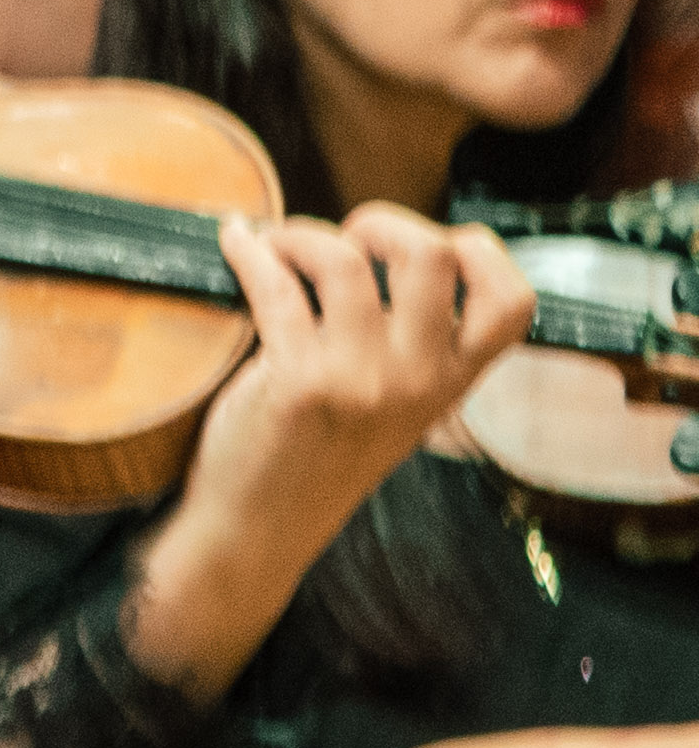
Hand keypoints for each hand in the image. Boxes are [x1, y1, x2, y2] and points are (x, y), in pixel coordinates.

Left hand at [123, 204, 533, 699]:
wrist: (263, 526)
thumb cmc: (319, 449)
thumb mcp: (393, 402)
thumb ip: (407, 342)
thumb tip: (384, 244)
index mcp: (452, 383)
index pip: (514, 302)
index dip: (477, 249)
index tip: (423, 240)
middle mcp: (420, 382)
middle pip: (433, 256)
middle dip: (381, 221)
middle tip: (342, 239)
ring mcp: (362, 383)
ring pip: (345, 260)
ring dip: (299, 234)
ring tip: (275, 245)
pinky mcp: (298, 383)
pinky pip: (274, 284)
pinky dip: (248, 250)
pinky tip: (235, 243)